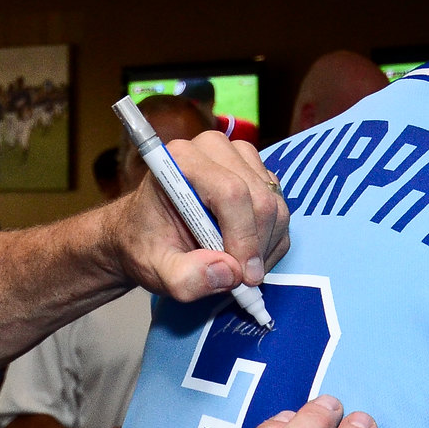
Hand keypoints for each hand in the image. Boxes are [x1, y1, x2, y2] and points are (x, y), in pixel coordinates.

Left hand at [108, 129, 289, 303]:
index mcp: (180, 160)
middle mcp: (212, 148)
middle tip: (240, 279)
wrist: (147, 232)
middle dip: (255, 247)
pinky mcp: (256, 172)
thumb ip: (185, 278)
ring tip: (237, 267)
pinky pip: (280, 209)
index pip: (230, 193)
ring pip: (275, 205)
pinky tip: (245, 254)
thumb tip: (228, 272)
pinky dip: (270, 241)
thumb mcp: (155, 271)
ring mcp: (238, 157)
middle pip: (259, 199)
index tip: (243, 275)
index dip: (243, 237)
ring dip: (264, 246)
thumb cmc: (147, 245)